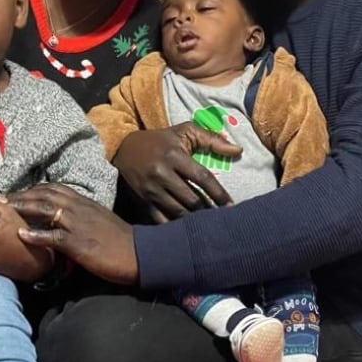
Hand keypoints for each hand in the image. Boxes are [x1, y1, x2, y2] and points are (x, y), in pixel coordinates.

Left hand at [9, 184, 137, 285]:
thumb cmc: (120, 240)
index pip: (53, 188)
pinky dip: (36, 234)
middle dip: (21, 195)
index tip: (16, 193)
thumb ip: (82, 216)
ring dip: (22, 207)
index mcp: (84, 202)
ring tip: (3, 209)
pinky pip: (54, 236)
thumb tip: (65, 220)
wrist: (140, 252)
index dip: (32, 189)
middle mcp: (79, 207)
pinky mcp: (79, 242)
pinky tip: (21, 235)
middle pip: (44, 194)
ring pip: (46, 208)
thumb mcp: (99, 221)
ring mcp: (78, 223)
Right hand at [114, 123, 237, 218]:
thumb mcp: (184, 132)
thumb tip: (238, 150)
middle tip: (222, 219)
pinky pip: (162, 220)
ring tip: (209, 225)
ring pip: (178, 212)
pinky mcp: (142, 201)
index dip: (218, 193)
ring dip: (195, 220)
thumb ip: (211, 139)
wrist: (124, 148)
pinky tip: (188, 229)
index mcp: (174, 155)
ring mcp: (150, 190)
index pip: (202, 177)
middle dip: (208, 210)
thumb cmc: (161, 140)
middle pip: (191, 199)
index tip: (231, 205)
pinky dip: (176, 227)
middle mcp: (161, 173)